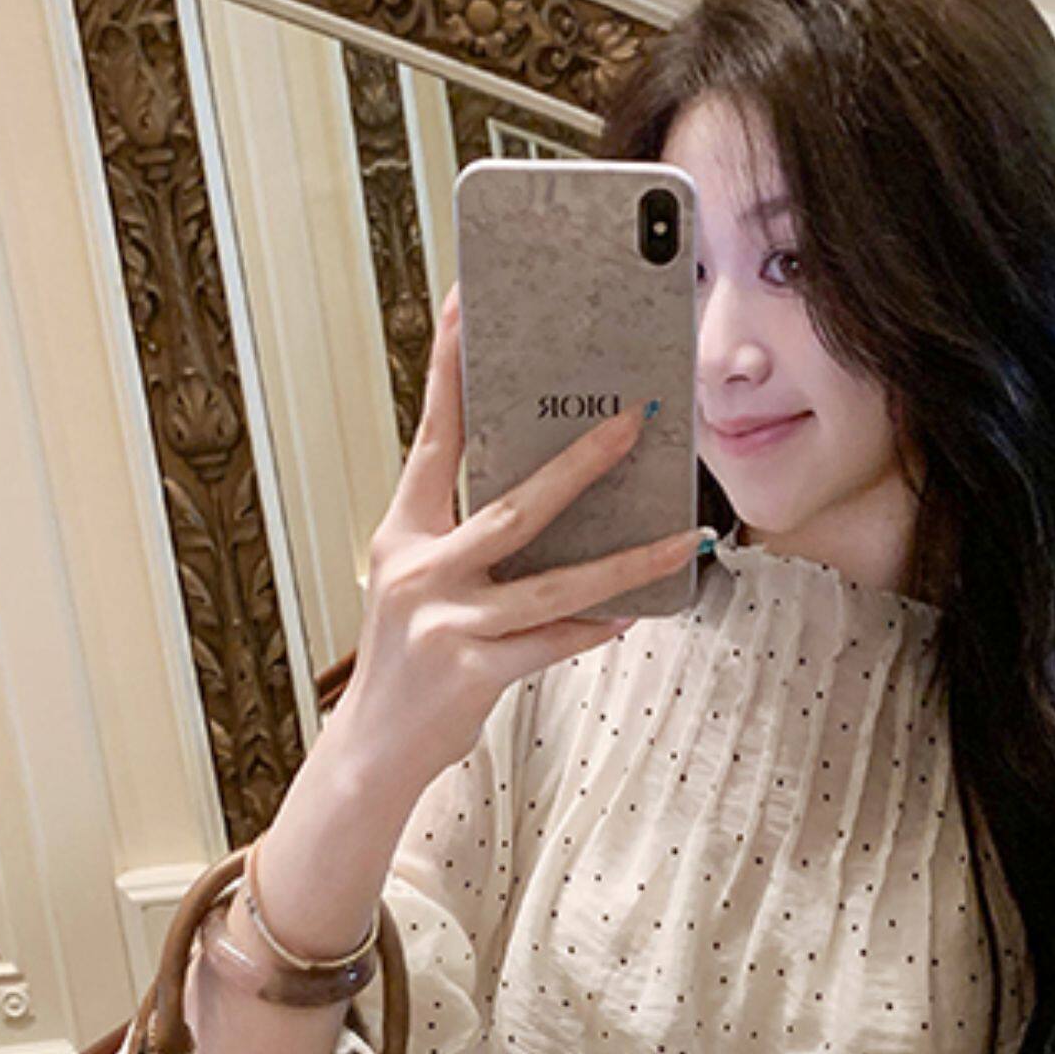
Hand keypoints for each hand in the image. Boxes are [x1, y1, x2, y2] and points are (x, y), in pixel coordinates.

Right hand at [342, 282, 702, 796]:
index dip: (450, 366)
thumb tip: (552, 491)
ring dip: (628, 560)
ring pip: (555, 581)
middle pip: (514, 504)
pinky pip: (553, 641)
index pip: (433, 434)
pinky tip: (634, 615)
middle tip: (636, 420)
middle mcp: (420, 567)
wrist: (371, 751)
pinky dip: (595, 628)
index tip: (467, 302)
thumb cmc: (408, 659)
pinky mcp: (473, 669)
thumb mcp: (419, 582)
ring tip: (684, 536)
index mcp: (403, 530)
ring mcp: (445, 620)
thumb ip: (468, 537)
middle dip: (582, 463)